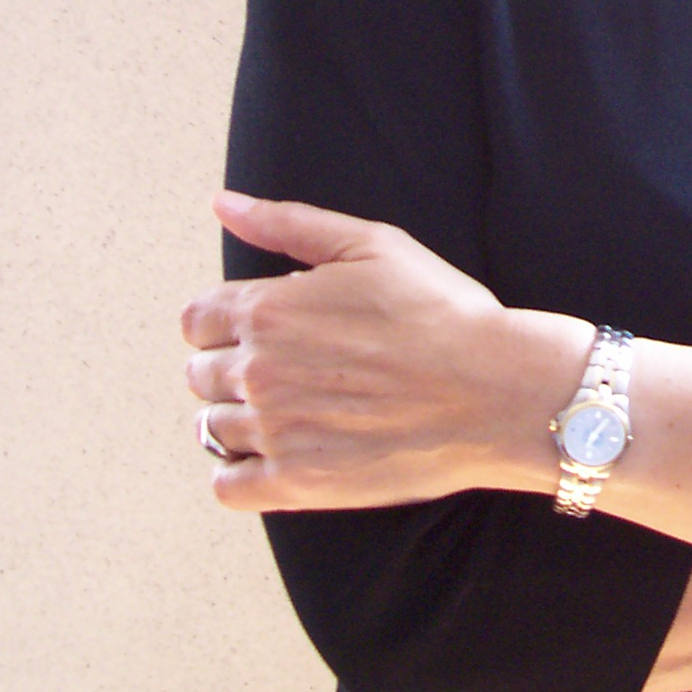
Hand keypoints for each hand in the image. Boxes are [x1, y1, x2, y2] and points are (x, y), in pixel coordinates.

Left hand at [182, 192, 587, 510]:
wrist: (494, 389)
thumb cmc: (441, 313)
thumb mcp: (370, 245)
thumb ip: (287, 224)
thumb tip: (224, 205)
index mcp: (269, 309)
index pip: (197, 320)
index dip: (227, 321)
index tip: (263, 329)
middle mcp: (259, 370)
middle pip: (200, 374)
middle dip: (236, 367)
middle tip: (292, 369)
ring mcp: (275, 431)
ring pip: (210, 427)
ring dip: (242, 417)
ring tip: (295, 411)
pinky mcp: (296, 483)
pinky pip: (227, 486)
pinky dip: (241, 472)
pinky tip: (279, 455)